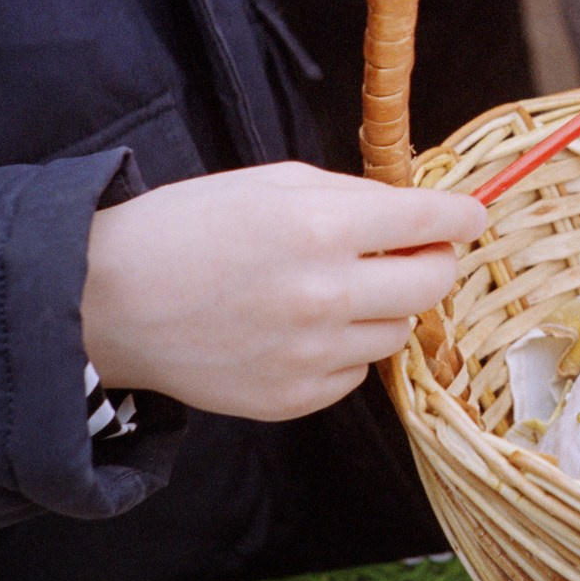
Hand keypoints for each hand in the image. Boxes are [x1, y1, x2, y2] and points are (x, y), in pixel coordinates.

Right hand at [81, 163, 487, 420]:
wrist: (107, 301)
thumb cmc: (188, 227)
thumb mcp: (273, 183)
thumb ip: (353, 197)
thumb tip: (419, 212)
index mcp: (321, 226)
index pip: (430, 220)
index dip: (461, 216)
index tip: (472, 217)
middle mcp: (325, 293)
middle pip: (432, 282)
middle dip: (433, 261)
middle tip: (414, 251)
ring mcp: (311, 353)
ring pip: (399, 331)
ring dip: (386, 307)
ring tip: (338, 290)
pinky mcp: (293, 397)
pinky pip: (357, 374)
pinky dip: (347, 350)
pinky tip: (306, 329)